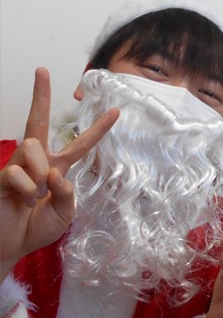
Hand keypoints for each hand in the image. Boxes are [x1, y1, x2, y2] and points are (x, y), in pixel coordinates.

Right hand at [0, 68, 118, 275]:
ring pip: (33, 148)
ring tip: (34, 198)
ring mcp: (16, 167)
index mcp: (56, 169)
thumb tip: (56, 174)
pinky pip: (17, 172)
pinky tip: (21, 202)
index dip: (98, 129)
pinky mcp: (0, 177)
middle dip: (40, 95)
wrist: (10, 247)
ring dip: (38, 176)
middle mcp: (36, 162)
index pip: (80, 145)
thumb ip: (68, 195)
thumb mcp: (64, 215)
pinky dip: (26, 191)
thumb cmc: (35, 229)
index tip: (116, 110)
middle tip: (41, 69)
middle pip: (39, 122)